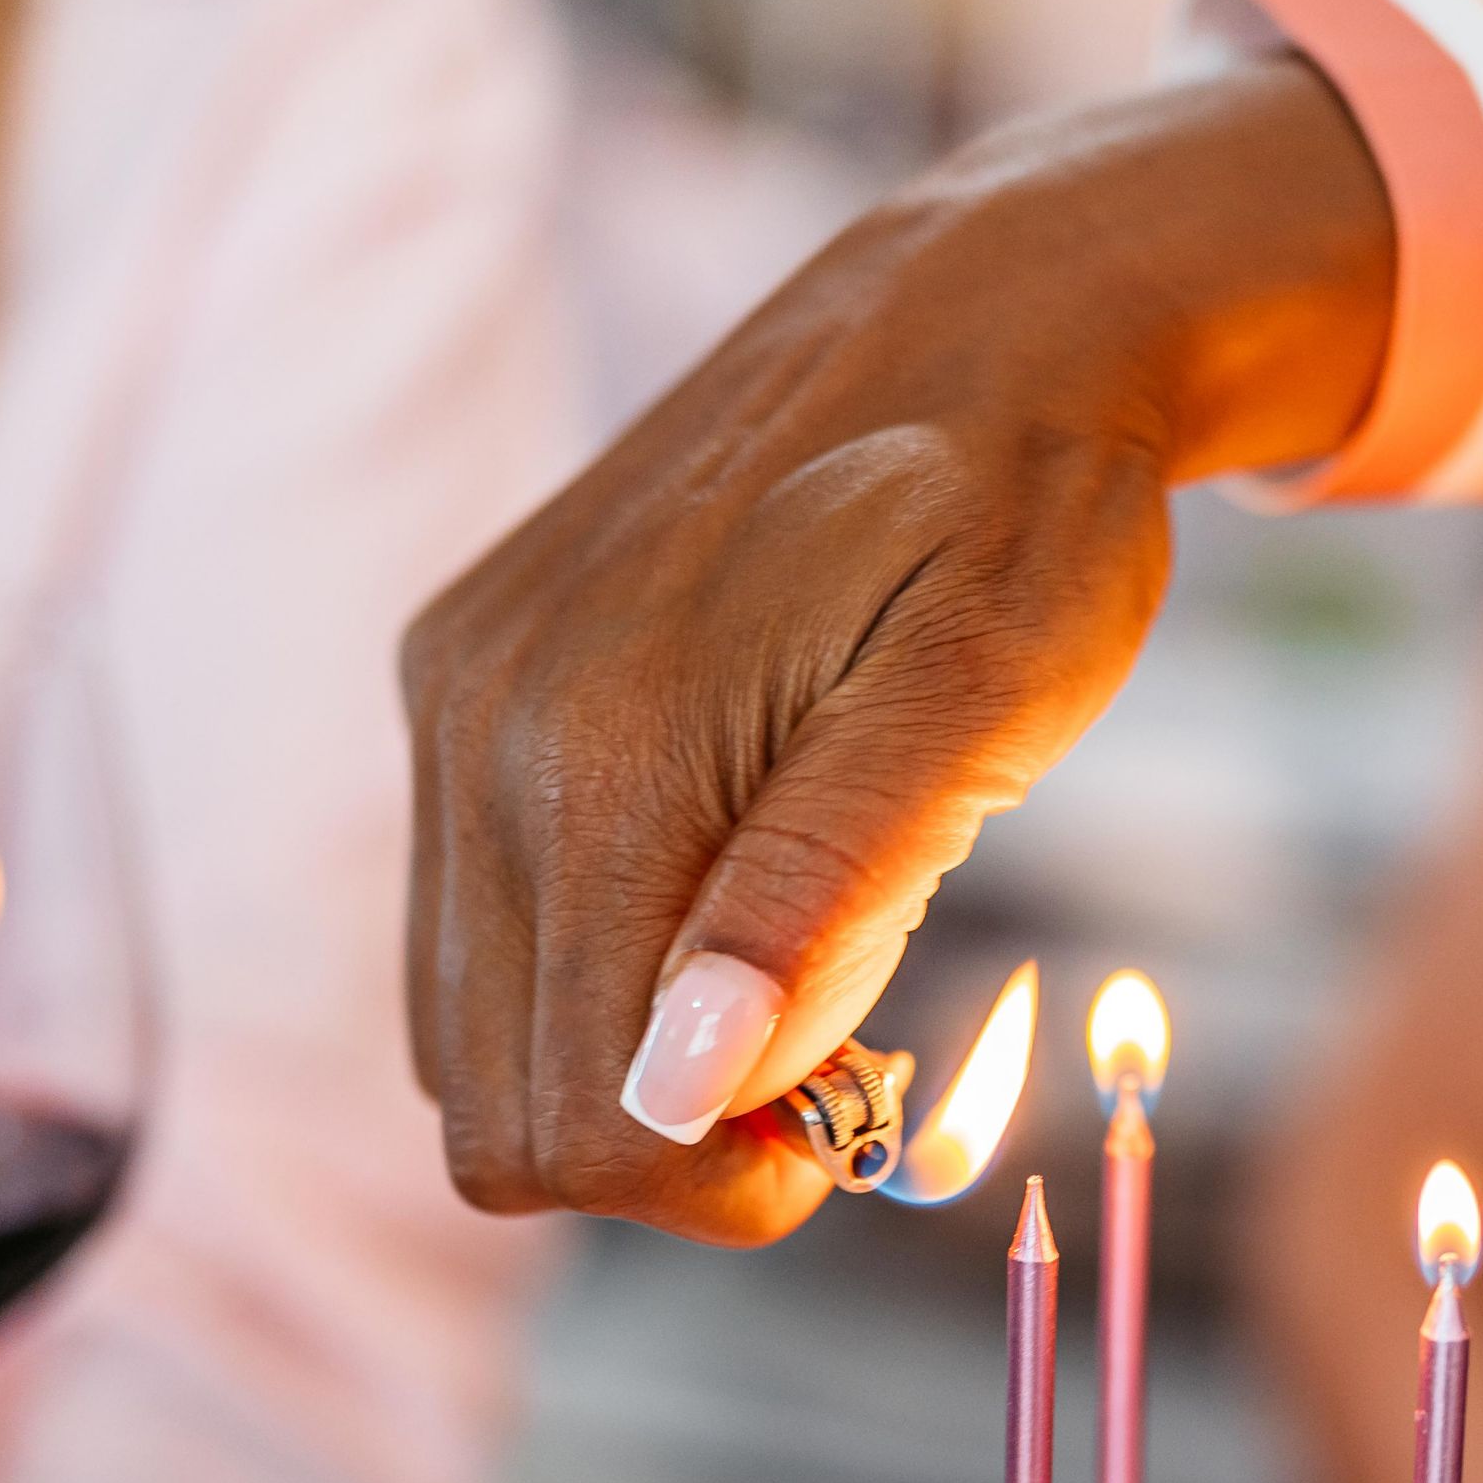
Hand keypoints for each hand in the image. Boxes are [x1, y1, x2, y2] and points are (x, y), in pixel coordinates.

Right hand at [402, 60, 1393, 1241]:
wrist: (982, 298)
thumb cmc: (1029, 504)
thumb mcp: (986, 704)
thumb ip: (826, 895)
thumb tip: (675, 1090)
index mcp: (603, 756)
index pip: (587, 1125)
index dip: (728, 1183)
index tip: (856, 1116)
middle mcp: (480, 730)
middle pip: (499, 1109)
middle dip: (668, 1138)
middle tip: (835, 1052)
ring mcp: (453, 697)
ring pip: (468, 1034)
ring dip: (622, 1061)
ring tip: (787, 961)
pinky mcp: (459, 671)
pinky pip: (472, 924)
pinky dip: (588, 965)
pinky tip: (721, 885)